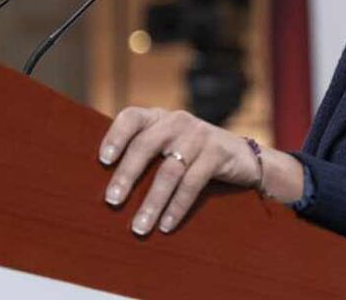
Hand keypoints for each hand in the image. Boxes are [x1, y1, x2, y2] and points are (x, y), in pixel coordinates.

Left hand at [98, 106, 260, 235]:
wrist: (243, 158)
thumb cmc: (192, 157)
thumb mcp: (168, 146)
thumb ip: (143, 154)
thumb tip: (106, 187)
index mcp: (158, 118)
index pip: (131, 117)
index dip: (115, 136)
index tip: (103, 161)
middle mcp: (176, 121)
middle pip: (146, 145)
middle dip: (127, 175)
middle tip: (112, 201)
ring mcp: (198, 135)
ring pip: (169, 170)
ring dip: (152, 201)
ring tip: (139, 227)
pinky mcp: (217, 152)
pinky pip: (193, 182)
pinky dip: (177, 207)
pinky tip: (167, 225)